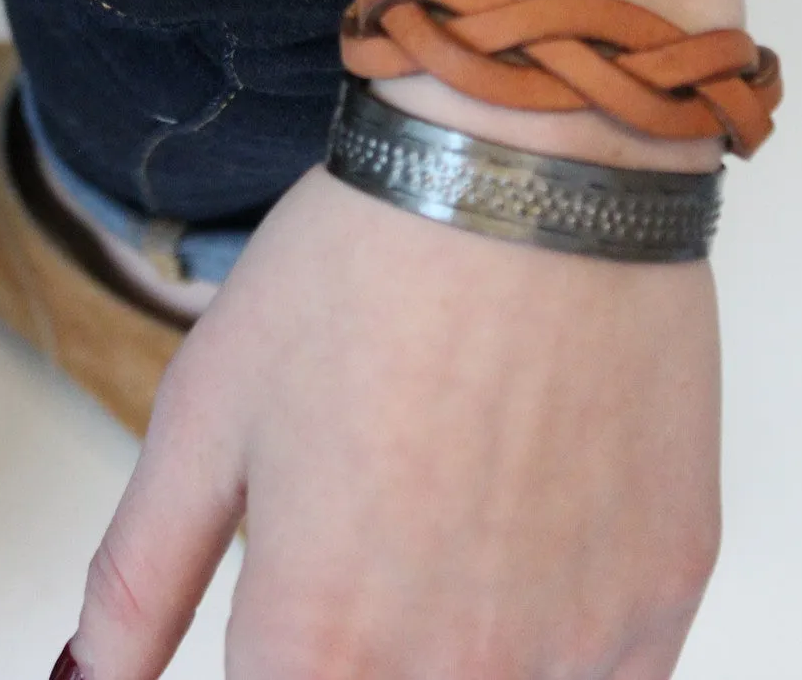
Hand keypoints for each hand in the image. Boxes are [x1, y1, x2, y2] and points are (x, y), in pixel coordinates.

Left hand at [63, 164, 721, 678]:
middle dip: (349, 664)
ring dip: (450, 659)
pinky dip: (552, 651)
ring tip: (438, 525)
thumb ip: (138, 580)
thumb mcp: (202, 416)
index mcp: (319, 640)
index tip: (283, 614)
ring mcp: (573, 647)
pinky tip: (522, 548)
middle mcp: (452, 671)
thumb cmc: (360, 271)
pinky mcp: (663, 600)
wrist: (526, 171)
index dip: (265, 673)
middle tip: (361, 556)